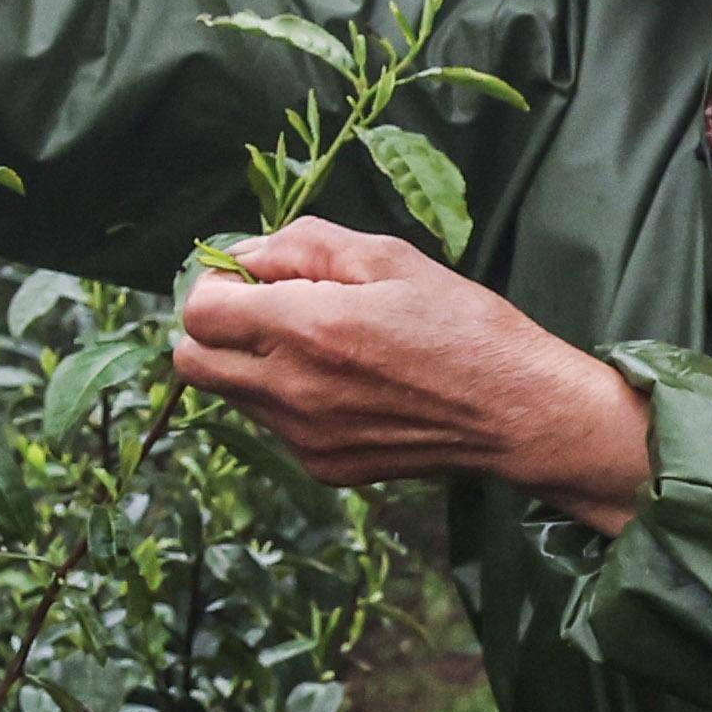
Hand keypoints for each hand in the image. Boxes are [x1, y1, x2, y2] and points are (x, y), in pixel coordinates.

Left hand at [170, 221, 651, 530]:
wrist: (519, 412)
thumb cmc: (462, 324)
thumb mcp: (388, 258)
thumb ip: (303, 245)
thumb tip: (245, 254)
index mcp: (306, 328)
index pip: (199, 310)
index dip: (215, 284)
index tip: (250, 277)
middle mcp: (291, 389)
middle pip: (192, 360)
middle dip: (215, 328)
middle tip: (264, 309)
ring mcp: (303, 436)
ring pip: (229, 395)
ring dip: (249, 364)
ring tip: (318, 346)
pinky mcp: (321, 466)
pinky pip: (273, 425)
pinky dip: (286, 400)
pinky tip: (344, 384)